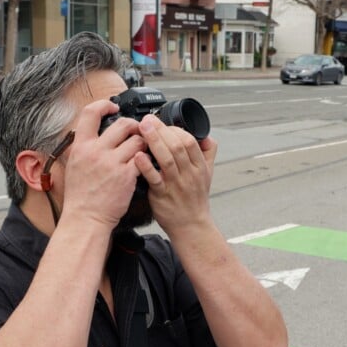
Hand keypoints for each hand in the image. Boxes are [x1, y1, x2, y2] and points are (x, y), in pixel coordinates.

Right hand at [60, 99, 145, 227]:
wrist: (86, 218)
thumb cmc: (81, 197)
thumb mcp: (74, 166)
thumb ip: (84, 148)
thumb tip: (93, 135)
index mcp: (81, 147)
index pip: (90, 113)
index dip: (104, 105)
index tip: (113, 107)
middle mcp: (96, 151)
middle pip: (123, 124)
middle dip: (134, 126)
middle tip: (137, 132)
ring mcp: (112, 163)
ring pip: (138, 140)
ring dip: (144, 144)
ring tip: (142, 151)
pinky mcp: (126, 175)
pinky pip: (143, 158)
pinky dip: (146, 160)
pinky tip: (145, 164)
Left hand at [135, 115, 217, 231]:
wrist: (191, 226)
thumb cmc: (195, 200)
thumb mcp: (208, 175)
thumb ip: (208, 153)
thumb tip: (206, 135)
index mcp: (199, 167)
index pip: (190, 141)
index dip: (175, 129)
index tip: (161, 123)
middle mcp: (189, 174)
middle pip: (177, 146)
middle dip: (162, 130)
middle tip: (148, 119)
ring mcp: (176, 185)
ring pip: (167, 159)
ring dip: (154, 142)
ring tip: (142, 128)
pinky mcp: (163, 196)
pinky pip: (154, 179)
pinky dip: (146, 166)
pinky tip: (138, 156)